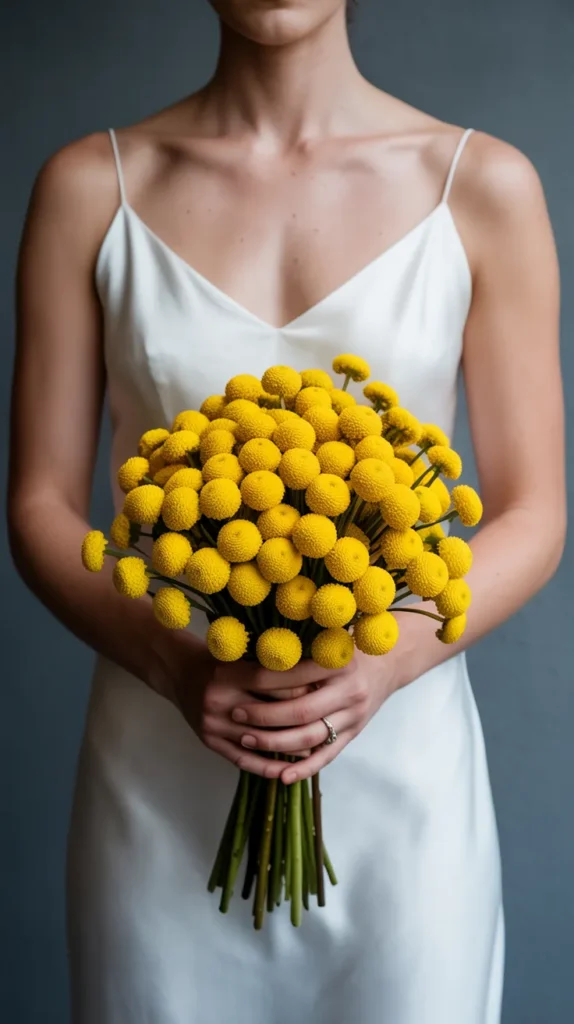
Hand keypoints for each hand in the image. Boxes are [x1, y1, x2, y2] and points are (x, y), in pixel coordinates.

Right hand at [154, 630, 340, 776]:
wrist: (179, 672)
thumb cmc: (218, 659)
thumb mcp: (241, 654)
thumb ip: (270, 664)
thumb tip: (315, 676)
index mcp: (228, 673)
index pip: (274, 681)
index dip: (302, 683)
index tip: (325, 685)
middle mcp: (218, 700)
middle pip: (269, 713)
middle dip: (301, 717)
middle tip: (329, 717)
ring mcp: (212, 725)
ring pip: (260, 741)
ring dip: (289, 746)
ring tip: (316, 746)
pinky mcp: (209, 742)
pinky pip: (243, 760)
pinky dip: (267, 766)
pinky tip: (287, 769)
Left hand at [229, 649, 400, 784]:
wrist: (385, 665)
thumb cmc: (344, 649)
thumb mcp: (325, 641)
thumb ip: (297, 649)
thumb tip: (250, 654)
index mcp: (339, 663)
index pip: (294, 675)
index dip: (264, 681)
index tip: (237, 683)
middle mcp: (349, 691)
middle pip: (301, 711)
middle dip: (264, 716)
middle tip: (236, 714)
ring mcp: (353, 716)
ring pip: (310, 738)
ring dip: (275, 744)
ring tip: (246, 740)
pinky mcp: (352, 735)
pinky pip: (326, 756)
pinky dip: (304, 769)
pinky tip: (281, 776)